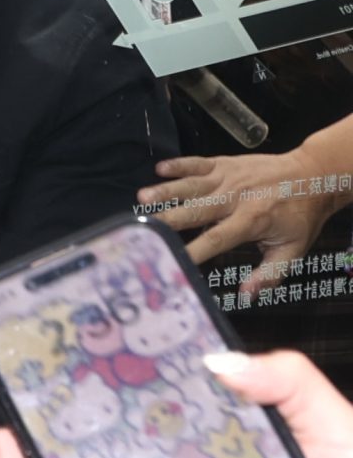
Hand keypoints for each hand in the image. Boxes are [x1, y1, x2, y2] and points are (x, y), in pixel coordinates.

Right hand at [141, 151, 349, 294]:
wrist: (315, 175)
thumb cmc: (301, 215)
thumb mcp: (294, 249)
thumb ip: (270, 274)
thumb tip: (246, 295)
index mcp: (251, 221)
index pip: (216, 239)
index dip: (193, 251)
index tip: (171, 262)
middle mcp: (235, 198)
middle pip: (196, 210)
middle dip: (168, 219)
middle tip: (142, 227)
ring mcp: (229, 178)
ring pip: (192, 185)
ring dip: (167, 190)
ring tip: (142, 197)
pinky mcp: (225, 163)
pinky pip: (199, 162)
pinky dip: (179, 164)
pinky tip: (159, 168)